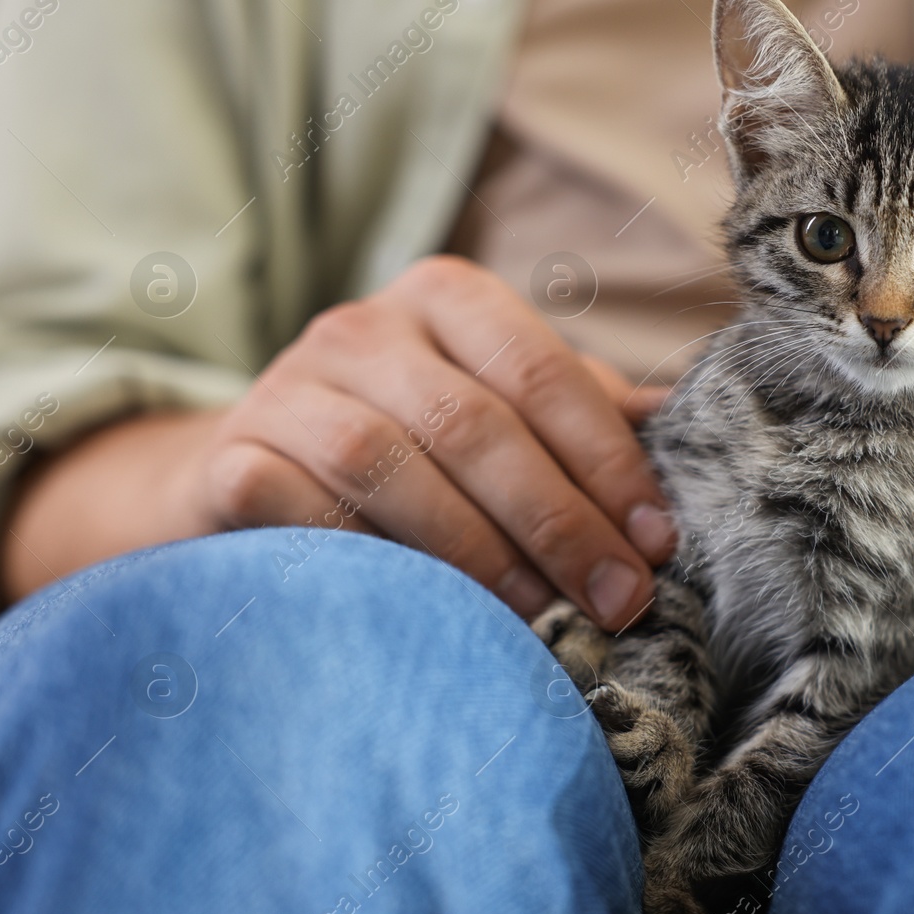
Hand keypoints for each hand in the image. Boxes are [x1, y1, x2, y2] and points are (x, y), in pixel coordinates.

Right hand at [2, 256, 675, 629]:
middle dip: (558, 519)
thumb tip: (684, 421)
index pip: (541, 372)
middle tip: (615, 598)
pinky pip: (296, 506)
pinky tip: (417, 608)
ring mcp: (286, 389)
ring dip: (474, 549)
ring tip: (539, 614)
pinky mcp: (228, 458)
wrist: (254, 474)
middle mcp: (362, 328)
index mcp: (447, 299)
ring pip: (386, 463)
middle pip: (473, 423)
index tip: (656, 542)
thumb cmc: (413, 444)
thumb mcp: (499, 407)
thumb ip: (581, 410)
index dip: (607, 462)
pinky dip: (361, 557)